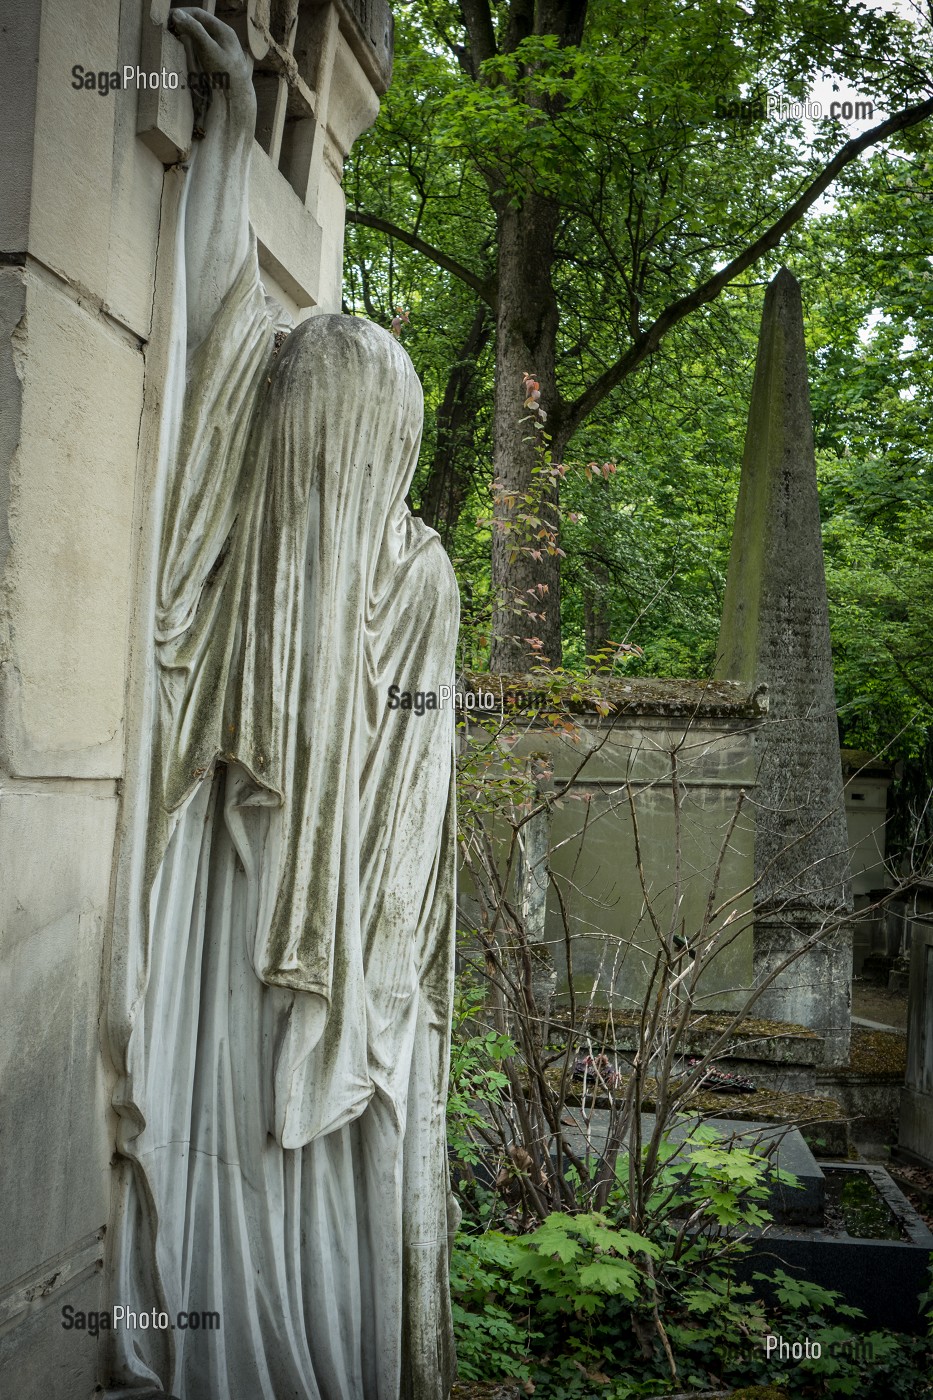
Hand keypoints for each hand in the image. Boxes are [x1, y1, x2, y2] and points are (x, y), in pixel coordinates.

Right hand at [169, 7, 255, 130]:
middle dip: (182, 23)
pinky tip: (183, 49)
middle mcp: (223, 37)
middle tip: (166, 28)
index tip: (166, 18)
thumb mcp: (209, 50)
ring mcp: (221, 48)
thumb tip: (176, 14)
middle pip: (199, 23)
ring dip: (185, 34)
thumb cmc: (226, 74)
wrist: (237, 99)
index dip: (182, 13)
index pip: (198, 14)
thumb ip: (195, 31)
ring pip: (199, 35)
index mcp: (224, 30)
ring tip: (172, 36)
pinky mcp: (217, 60)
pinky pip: (201, 47)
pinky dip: (190, 45)